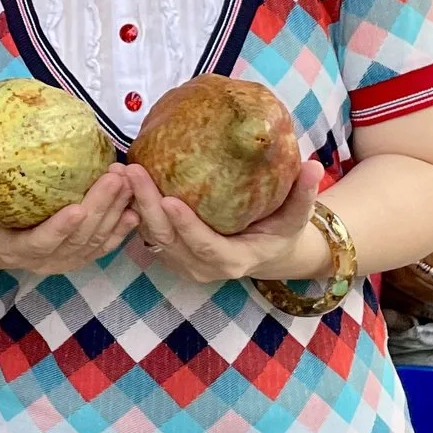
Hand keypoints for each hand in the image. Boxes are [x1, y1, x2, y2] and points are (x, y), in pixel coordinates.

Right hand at [0, 162, 138, 275]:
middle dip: (101, 208)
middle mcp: (44, 260)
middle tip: (115, 176)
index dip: (61, 230)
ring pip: (98, 241)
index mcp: (15, 249)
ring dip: (116, 212)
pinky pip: (106, 244)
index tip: (77, 209)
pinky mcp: (80, 255)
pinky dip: (122, 228)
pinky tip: (134, 207)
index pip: (42, 243)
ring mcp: (65, 260)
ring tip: (128, 179)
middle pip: (79, 239)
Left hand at [126, 160, 330, 285]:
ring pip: (151, 235)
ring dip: (132, 204)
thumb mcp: (296, 217)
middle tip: (132, 172)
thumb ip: (303, 194)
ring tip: (118, 171)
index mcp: (232, 260)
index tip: (170, 200)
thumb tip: (315, 166)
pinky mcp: (169, 251)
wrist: (265, 252)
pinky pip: (146, 230)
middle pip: (168, 239)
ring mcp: (182, 262)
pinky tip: (120, 178)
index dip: (187, 227)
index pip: (205, 247)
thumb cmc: (280, 231)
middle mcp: (201, 267)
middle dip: (147, 205)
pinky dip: (132, 207)